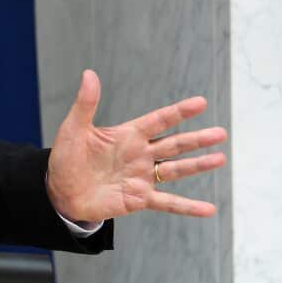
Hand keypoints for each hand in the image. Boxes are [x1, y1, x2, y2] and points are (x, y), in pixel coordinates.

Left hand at [46, 69, 227, 223]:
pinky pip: (168, 203)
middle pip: (174, 145)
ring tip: (220, 158)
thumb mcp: (74, 129)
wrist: (60, 190)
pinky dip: (188, 207)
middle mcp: (139, 155)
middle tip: (221, 133)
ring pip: (175, 170)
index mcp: (127, 136)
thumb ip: (85, 104)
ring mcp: (141, 177)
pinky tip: (209, 209)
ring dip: (197, 165)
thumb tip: (89, 73)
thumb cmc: (66, 157)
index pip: (158, 121)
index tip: (201, 102)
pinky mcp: (138, 199)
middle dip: (197, 139)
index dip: (179, 112)